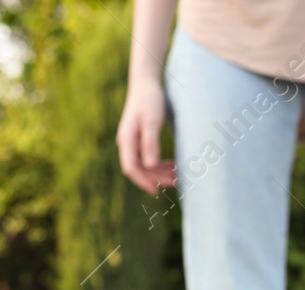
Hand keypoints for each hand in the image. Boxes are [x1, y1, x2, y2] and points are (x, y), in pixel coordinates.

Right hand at [117, 76, 176, 192]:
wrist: (146, 83)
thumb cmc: (149, 99)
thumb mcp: (151, 121)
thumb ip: (150, 143)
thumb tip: (150, 166)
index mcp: (126, 140)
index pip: (131, 168)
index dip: (142, 181)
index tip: (156, 191)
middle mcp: (127, 143)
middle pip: (140, 169)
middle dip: (157, 178)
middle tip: (177, 182)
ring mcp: (133, 142)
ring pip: (145, 165)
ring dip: (160, 172)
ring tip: (178, 175)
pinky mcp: (140, 139)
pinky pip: (148, 157)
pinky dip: (160, 164)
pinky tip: (173, 165)